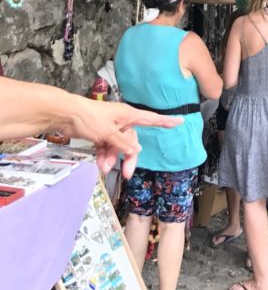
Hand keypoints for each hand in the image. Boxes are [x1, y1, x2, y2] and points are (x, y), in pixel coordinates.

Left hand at [67, 99, 181, 178]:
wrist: (66, 115)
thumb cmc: (89, 118)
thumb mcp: (108, 132)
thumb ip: (123, 142)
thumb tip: (136, 149)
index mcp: (128, 115)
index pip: (152, 119)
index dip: (165, 121)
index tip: (179, 122)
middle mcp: (122, 121)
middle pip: (131, 141)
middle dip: (128, 157)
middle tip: (127, 174)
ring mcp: (110, 128)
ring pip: (117, 147)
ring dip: (112, 158)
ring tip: (104, 168)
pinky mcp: (99, 133)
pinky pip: (106, 147)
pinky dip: (103, 156)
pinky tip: (100, 164)